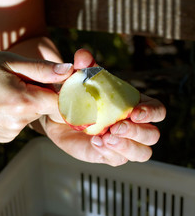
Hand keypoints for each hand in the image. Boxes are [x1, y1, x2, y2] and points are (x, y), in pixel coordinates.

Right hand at [0, 51, 72, 142]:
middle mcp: (18, 123)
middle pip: (45, 109)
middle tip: (18, 80)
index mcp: (23, 102)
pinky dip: (14, 113)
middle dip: (39, 94)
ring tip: (1, 91)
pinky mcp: (2, 139)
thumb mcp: (7, 61)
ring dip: (25, 103)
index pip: (62, 104)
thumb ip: (40, 69)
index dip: (64, 92)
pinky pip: (18, 124)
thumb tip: (68, 71)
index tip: (56, 82)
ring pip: (31, 116)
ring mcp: (9, 134)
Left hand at [43, 49, 165, 165]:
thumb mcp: (81, 79)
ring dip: (127, 147)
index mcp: (135, 106)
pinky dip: (109, 153)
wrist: (58, 114)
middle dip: (137, 132)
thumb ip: (84, 66)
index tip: (134, 113)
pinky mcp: (108, 154)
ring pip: (141, 153)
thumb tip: (82, 55)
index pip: (157, 111)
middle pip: (152, 135)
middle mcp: (133, 126)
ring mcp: (122, 143)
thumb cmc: (78, 95)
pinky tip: (95, 143)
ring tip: (106, 138)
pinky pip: (118, 160)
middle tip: (115, 127)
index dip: (151, 113)